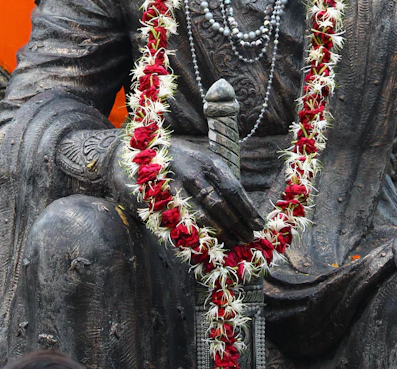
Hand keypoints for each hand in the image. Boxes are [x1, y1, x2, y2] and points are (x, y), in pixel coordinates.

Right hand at [112, 137, 263, 244]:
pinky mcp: (159, 200)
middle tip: (250, 238)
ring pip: (202, 216)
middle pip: (221, 204)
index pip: (234, 188)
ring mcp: (175, 186)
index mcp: (209, 161)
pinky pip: (182, 222)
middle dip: (238, 224)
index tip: (260, 224)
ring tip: (235, 243)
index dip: (248, 209)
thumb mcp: (203, 163)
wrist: (136, 153)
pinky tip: (208, 243)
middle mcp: (194, 171)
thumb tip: (246, 210)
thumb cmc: (180, 162)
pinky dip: (197, 235)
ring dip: (221, 233)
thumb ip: (220, 182)